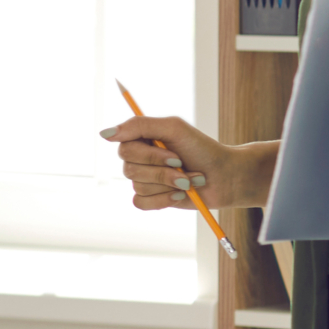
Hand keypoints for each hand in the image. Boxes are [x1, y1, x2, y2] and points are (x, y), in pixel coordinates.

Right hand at [99, 115, 276, 211]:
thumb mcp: (173, 128)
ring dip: (169, 185)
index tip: (174, 155)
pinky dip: (163, 200)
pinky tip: (178, 195)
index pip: (123, 147)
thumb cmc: (201, 149)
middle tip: (183, 167)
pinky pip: (141, 203)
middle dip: (162, 172)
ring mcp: (144, 180)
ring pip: (138, 186)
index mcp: (140, 139)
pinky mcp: (150, 199)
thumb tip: (104, 133)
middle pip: (129, 169)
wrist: (224, 176)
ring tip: (189, 180)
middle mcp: (138, 159)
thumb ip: (139, 125)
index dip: (149, 156)